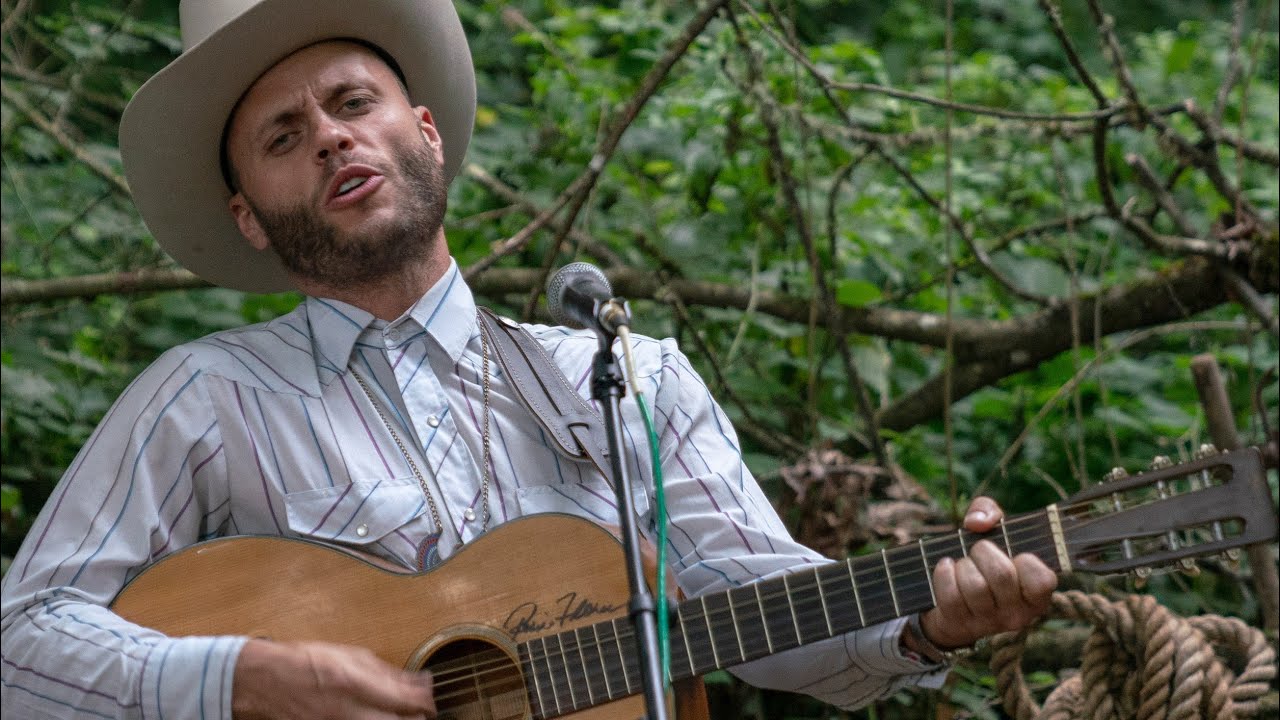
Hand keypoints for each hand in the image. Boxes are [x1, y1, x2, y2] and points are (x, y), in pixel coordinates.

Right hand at [232, 639, 435, 719]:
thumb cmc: (305, 662)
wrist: (264, 682)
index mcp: (352, 682)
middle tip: (421, 713)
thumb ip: (386, 671)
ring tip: (400, 716)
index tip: (430, 699)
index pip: (403, 701)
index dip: (425, 702)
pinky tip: (377, 718)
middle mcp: (344, 710)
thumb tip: (418, 680)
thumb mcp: (349, 655)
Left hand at [911, 497, 1057, 653]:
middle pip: (1001, 574)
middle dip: (982, 552)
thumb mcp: (992, 532)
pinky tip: (946, 568)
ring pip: (974, 585)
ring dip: (962, 565)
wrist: (952, 601)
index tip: (1014, 555)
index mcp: (1037, 595)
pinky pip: (950, 596)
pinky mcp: (961, 625)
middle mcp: (1018, 615)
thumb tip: (977, 522)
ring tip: (963, 565)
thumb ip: (989, 511)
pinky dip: (943, 574)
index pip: (1042, 580)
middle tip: (978, 552)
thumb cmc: (981, 561)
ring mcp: (989, 623)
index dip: (1025, 561)